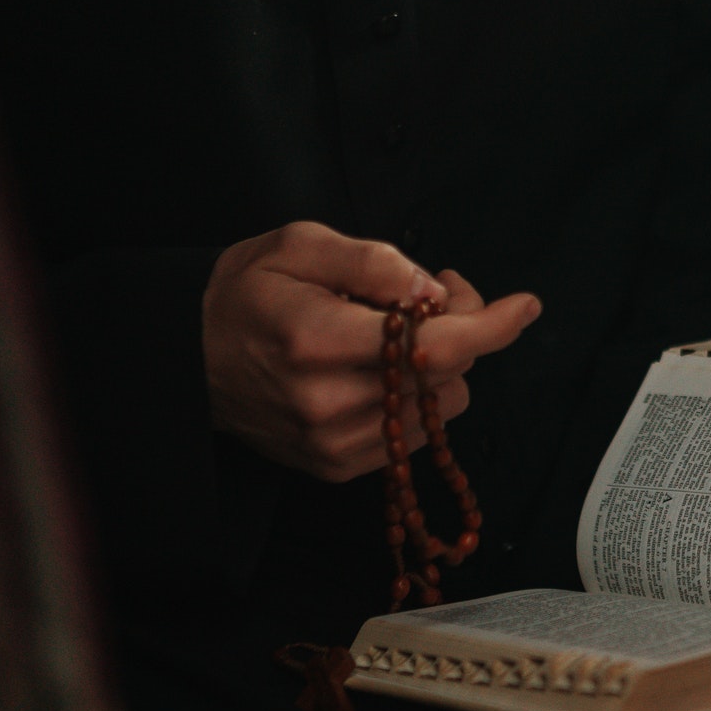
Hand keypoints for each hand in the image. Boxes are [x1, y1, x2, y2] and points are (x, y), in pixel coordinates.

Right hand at [202, 221, 540, 481]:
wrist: (184, 357)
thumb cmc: (246, 291)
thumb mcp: (300, 244)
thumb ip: (374, 262)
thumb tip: (434, 293)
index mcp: (319, 339)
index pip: (435, 344)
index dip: (491, 325)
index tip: (526, 306)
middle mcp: (328, 401)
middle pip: (448, 373)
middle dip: (462, 327)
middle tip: (433, 294)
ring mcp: (332, 442)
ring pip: (441, 407)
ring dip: (441, 366)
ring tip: (401, 333)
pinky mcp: (335, 466)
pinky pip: (416, 435)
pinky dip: (418, 398)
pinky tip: (383, 370)